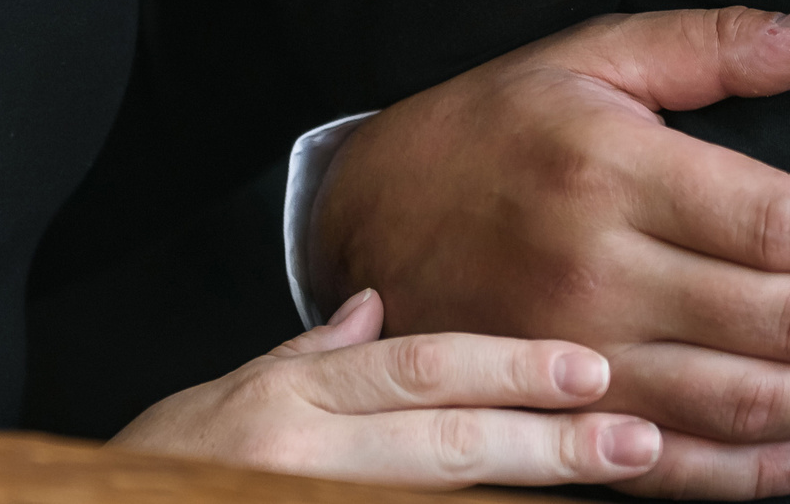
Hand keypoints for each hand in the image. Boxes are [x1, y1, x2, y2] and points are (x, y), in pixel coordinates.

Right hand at [111, 288, 661, 488]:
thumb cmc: (152, 476)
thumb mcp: (220, 402)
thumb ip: (307, 358)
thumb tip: (375, 305)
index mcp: (286, 406)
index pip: (416, 370)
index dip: (508, 367)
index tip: (589, 366)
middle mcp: (300, 463)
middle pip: (444, 448)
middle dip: (547, 445)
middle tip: (637, 440)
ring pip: (438, 501)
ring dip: (526, 501)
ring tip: (616, 493)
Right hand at [313, 7, 789, 498]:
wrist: (365, 213)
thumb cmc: (494, 123)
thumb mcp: (594, 55)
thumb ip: (720, 44)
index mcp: (614, 170)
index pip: (777, 219)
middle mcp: (596, 272)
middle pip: (778, 320)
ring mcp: (576, 361)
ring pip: (743, 403)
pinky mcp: (559, 420)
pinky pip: (678, 468)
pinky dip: (766, 475)